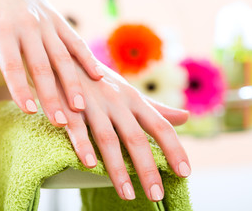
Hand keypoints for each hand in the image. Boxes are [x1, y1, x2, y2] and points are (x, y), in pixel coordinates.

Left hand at [0, 0, 102, 125]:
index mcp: (3, 30)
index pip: (12, 64)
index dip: (20, 88)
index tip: (30, 111)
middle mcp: (28, 27)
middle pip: (41, 66)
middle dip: (52, 95)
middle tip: (60, 121)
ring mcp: (47, 24)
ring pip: (63, 57)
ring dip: (73, 83)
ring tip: (80, 107)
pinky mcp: (60, 22)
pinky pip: (76, 42)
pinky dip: (88, 59)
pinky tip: (98, 77)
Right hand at [57, 62, 190, 201]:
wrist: (65, 57)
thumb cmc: (101, 79)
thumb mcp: (130, 91)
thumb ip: (156, 107)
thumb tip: (186, 117)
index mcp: (134, 99)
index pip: (160, 126)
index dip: (174, 149)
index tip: (184, 173)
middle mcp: (117, 102)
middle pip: (136, 138)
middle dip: (147, 168)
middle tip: (156, 194)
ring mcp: (93, 104)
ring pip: (108, 138)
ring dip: (118, 168)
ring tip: (127, 193)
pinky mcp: (69, 107)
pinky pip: (77, 129)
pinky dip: (83, 146)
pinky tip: (90, 165)